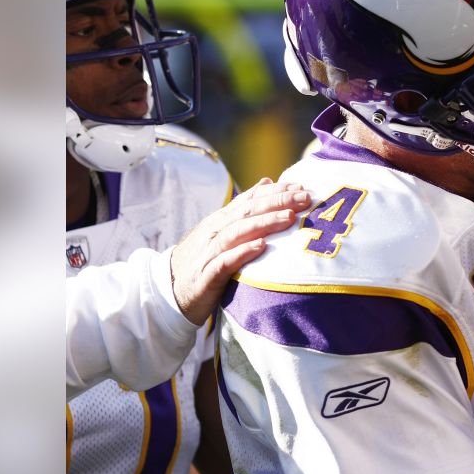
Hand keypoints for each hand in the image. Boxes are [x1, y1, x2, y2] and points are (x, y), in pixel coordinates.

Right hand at [171, 178, 310, 324]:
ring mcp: (209, 252)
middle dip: (278, 202)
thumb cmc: (204, 259)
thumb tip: (267, 182)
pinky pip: (225, 262)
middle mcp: (215, 231)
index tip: (301, 185)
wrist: (168, 291)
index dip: (276, 191)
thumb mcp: (223, 230)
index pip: (251, 199)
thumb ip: (244, 209)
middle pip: (248, 211)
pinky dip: (242, 253)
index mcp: (222, 219)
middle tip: (305, 197)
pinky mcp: (206, 276)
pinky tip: (261, 247)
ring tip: (289, 217)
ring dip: (265, 223)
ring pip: (238, 232)